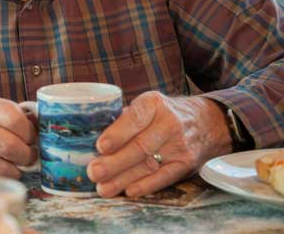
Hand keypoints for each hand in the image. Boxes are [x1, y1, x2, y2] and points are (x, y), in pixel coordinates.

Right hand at [0, 89, 36, 177]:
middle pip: (10, 145)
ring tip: (19, 165)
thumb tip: (41, 126)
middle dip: (27, 154)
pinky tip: (2, 169)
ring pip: (1, 166)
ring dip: (17, 169)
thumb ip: (9, 112)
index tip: (32, 138)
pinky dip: (1, 175)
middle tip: (30, 156)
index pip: (15, 119)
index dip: (30, 133)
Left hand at [86, 92, 231, 197]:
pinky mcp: (187, 163)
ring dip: (123, 178)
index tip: (100, 147)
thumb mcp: (146, 105)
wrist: (205, 121)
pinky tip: (128, 191)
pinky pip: (164, 177)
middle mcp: (169, 122)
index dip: (117, 134)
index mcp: (153, 103)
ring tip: (102, 187)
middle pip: (139, 146)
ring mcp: (180, 145)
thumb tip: (90, 136)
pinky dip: (146, 185)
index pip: (134, 118)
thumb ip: (123, 119)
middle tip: (93, 172)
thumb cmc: (162, 113)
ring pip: (148, 164)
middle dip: (114, 162)